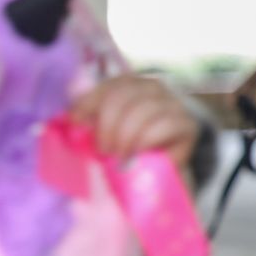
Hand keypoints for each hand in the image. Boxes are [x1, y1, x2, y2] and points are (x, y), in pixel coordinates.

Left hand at [69, 74, 198, 171]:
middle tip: (103, 148)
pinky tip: (138, 152)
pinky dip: (144, 141)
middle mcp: (154, 88)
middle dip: (107, 124)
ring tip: (119, 154)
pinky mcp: (187, 124)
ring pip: (142, 110)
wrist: (157, 171)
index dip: (89, 101)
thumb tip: (67, 119)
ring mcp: (174, 104)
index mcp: (131, 84)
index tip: (76, 121)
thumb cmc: (124, 149)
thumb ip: (88, 122)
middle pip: (123, 95)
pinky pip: (164, 125)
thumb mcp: (101, 132)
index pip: (110, 84)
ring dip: (125, 136)